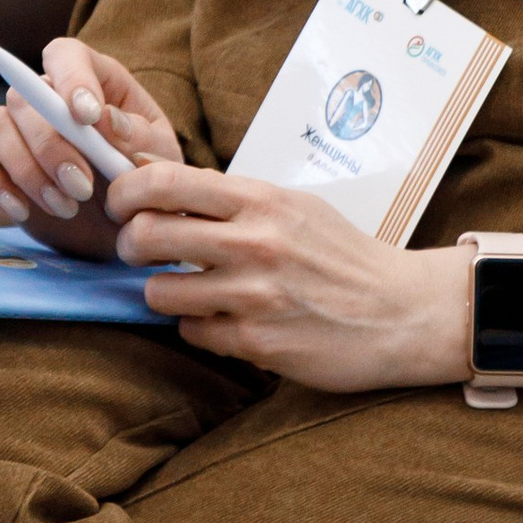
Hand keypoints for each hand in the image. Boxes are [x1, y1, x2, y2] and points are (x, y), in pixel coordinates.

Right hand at [0, 34, 182, 257]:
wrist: (118, 228)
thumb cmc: (141, 180)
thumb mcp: (158, 160)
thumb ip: (140, 138)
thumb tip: (105, 119)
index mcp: (93, 80)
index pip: (67, 56)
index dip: (71, 79)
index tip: (87, 117)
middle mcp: (48, 95)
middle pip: (25, 96)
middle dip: (51, 145)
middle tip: (82, 187)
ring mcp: (18, 128)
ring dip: (27, 169)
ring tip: (66, 207)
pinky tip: (23, 210)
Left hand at [107, 162, 470, 389]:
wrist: (401, 311)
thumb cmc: (343, 256)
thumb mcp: (292, 208)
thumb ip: (231, 200)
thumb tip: (158, 184)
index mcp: (261, 200)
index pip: (164, 181)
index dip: (125, 192)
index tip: (120, 205)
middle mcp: (254, 243)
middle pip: (147, 235)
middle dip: (131, 246)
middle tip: (141, 253)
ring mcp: (253, 295)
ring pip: (160, 293)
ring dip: (165, 294)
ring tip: (190, 291)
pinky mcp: (257, 341)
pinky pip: (192, 333)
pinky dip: (199, 328)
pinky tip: (226, 321)